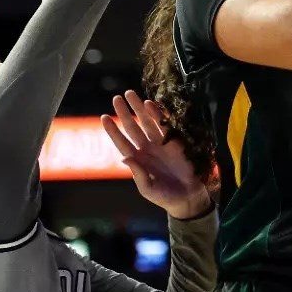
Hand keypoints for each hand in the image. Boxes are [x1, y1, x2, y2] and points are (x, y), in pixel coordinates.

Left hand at [103, 90, 211, 219]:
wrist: (187, 197)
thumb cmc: (165, 196)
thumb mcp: (147, 188)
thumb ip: (138, 174)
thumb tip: (124, 158)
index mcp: (137, 160)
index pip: (121, 142)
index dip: (113, 130)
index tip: (104, 117)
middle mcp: (146, 149)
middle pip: (132, 127)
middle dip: (124, 113)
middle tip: (116, 98)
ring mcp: (159, 143)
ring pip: (146, 122)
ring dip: (138, 108)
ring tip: (130, 94)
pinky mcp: (174, 141)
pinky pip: (163, 124)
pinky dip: (157, 114)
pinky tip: (149, 104)